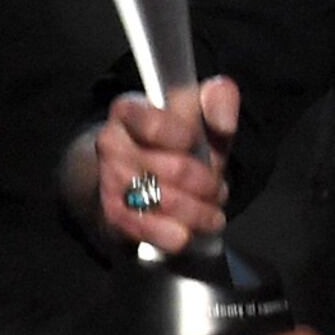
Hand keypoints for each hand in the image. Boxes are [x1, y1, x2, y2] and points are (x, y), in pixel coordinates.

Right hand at [97, 76, 237, 251]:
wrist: (141, 173)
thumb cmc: (177, 139)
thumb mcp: (201, 114)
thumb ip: (219, 100)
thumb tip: (225, 124)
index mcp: (130, 110)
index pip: (151, 123)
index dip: (182, 137)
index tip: (194, 142)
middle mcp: (111, 143)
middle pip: (173, 169)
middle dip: (207, 183)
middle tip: (217, 188)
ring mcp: (109, 179)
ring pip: (163, 200)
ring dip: (197, 211)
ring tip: (211, 212)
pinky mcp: (111, 212)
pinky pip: (141, 226)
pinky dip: (168, 234)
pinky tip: (185, 235)